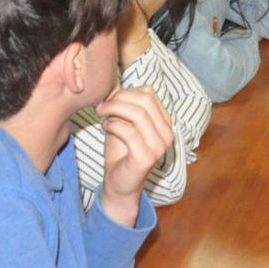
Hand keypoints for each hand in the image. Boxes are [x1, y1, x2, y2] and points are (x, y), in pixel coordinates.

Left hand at [97, 86, 173, 215]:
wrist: (119, 183)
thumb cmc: (121, 152)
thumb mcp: (122, 123)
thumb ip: (122, 105)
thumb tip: (114, 84)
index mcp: (165, 122)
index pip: (149, 93)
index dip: (126, 91)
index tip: (109, 98)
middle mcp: (167, 133)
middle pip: (145, 100)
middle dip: (119, 98)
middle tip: (102, 105)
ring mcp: (159, 146)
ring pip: (138, 114)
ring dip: (113, 110)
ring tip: (101, 114)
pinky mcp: (147, 157)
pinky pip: (128, 132)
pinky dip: (112, 126)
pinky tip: (105, 128)